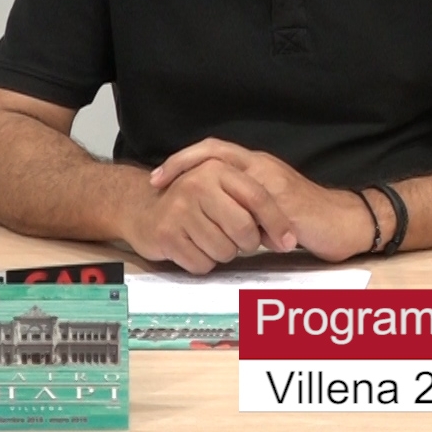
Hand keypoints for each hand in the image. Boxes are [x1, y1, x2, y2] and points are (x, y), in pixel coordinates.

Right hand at [121, 153, 297, 274]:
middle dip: (248, 242)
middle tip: (240, 242)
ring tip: (210, 239)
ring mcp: (179, 209)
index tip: (288, 242)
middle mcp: (197, 184)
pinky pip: (202, 264)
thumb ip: (254, 203)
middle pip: (243, 228)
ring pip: (224, 251)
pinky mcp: (167, 234)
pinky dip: (204, 263)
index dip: (277, 222)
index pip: (258, 197)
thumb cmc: (193, 202)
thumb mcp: (222, 188)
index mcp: (216, 168)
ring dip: (223, 253)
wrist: (142, 208)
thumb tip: (287, 238)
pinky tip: (193, 248)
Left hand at [151, 139, 375, 263]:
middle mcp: (263, 166)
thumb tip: (210, 215)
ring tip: (177, 203)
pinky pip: (249, 204)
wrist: (346, 221)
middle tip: (157, 180)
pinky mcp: (285, 202)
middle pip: (215, 151)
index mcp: (258, 166)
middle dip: (182, 163)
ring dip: (200, 187)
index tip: (158, 177)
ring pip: (228, 174)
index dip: (184, 159)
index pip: (215, 150)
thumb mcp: (267, 204)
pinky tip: (212, 227)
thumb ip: (241, 203)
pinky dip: (228, 216)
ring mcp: (274, 182)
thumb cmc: (307, 216)